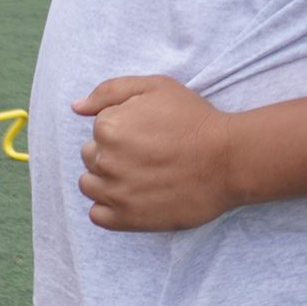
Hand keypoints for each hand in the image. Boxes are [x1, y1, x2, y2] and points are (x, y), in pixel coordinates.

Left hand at [75, 75, 237, 231]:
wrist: (230, 160)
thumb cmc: (195, 120)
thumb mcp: (156, 87)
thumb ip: (109, 91)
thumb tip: (76, 107)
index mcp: (107, 128)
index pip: (98, 131)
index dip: (123, 131)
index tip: (148, 135)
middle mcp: (105, 161)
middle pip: (91, 158)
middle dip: (113, 155)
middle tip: (147, 156)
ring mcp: (115, 192)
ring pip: (90, 186)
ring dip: (107, 182)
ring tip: (140, 177)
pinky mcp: (127, 219)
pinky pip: (98, 215)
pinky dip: (110, 209)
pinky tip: (133, 198)